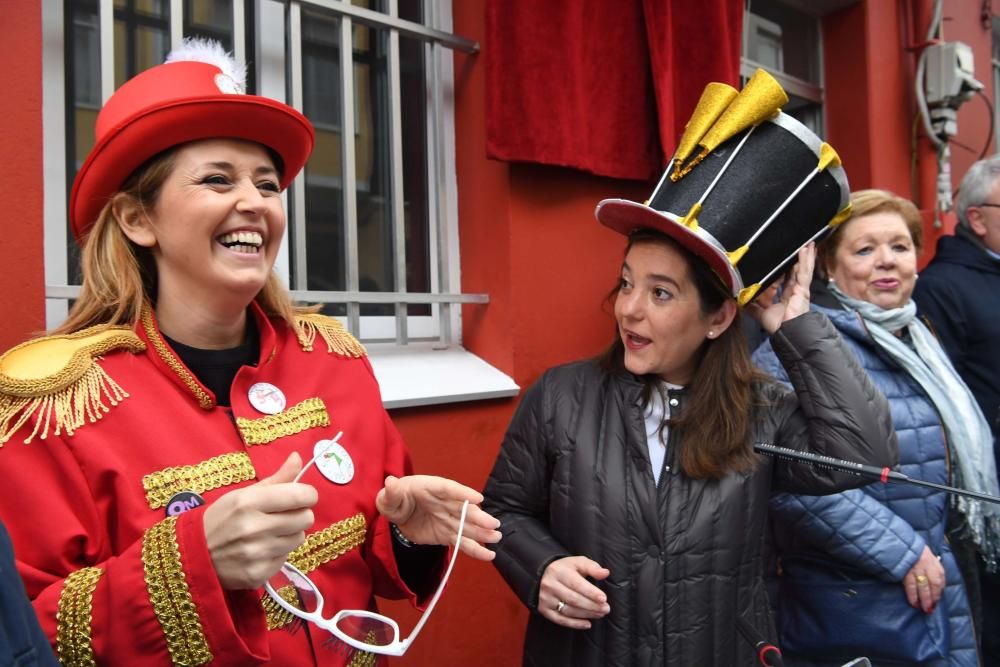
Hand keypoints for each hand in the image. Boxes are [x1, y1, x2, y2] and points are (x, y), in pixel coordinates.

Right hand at [203, 452, 317, 589]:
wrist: (193, 555)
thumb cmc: (221, 518)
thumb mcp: (243, 494)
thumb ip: (276, 478)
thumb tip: (298, 457)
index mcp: (250, 502)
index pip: (300, 496)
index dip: (307, 494)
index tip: (302, 495)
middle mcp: (254, 528)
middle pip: (306, 518)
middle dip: (299, 514)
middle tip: (284, 515)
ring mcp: (257, 554)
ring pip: (299, 538)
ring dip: (290, 534)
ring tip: (270, 533)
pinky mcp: (258, 574)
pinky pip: (286, 558)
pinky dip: (278, 553)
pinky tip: (261, 550)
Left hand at [376, 475, 501, 561]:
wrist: (398, 514)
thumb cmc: (394, 499)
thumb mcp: (389, 497)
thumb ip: (391, 492)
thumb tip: (390, 482)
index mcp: (430, 487)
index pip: (449, 489)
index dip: (463, 493)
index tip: (479, 498)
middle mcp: (444, 502)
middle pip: (463, 509)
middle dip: (478, 516)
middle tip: (493, 523)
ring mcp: (447, 519)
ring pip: (467, 526)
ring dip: (482, 532)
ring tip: (497, 537)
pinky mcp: (447, 534)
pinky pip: (462, 542)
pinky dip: (475, 549)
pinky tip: (489, 554)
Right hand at [538, 556, 610, 629]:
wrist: (543, 575)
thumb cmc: (565, 569)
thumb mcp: (578, 562)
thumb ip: (592, 567)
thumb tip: (605, 573)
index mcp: (558, 571)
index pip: (576, 584)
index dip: (591, 592)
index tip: (603, 598)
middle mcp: (550, 585)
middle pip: (573, 599)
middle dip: (592, 605)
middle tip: (606, 609)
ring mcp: (546, 598)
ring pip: (568, 610)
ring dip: (586, 614)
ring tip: (600, 614)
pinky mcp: (544, 609)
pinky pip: (561, 620)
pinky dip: (575, 624)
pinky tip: (587, 624)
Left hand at [746, 243, 815, 333]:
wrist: (786, 332)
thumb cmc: (778, 326)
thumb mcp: (760, 313)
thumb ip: (752, 307)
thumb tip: (740, 301)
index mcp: (784, 297)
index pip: (783, 280)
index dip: (781, 271)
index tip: (777, 261)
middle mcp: (793, 291)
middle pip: (795, 272)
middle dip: (797, 260)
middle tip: (798, 246)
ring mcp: (800, 289)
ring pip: (802, 269)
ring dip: (805, 256)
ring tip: (808, 243)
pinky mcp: (803, 289)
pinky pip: (804, 272)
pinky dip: (806, 261)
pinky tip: (806, 250)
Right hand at [903, 546, 944, 612]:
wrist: (899, 542)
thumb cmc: (914, 551)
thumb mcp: (927, 557)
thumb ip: (932, 570)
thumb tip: (935, 586)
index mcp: (934, 563)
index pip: (940, 580)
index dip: (938, 592)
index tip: (936, 600)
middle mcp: (927, 565)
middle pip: (933, 584)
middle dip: (932, 598)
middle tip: (931, 609)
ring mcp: (916, 567)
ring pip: (923, 586)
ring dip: (924, 599)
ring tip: (924, 608)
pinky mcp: (905, 570)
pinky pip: (910, 585)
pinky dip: (912, 595)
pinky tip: (913, 602)